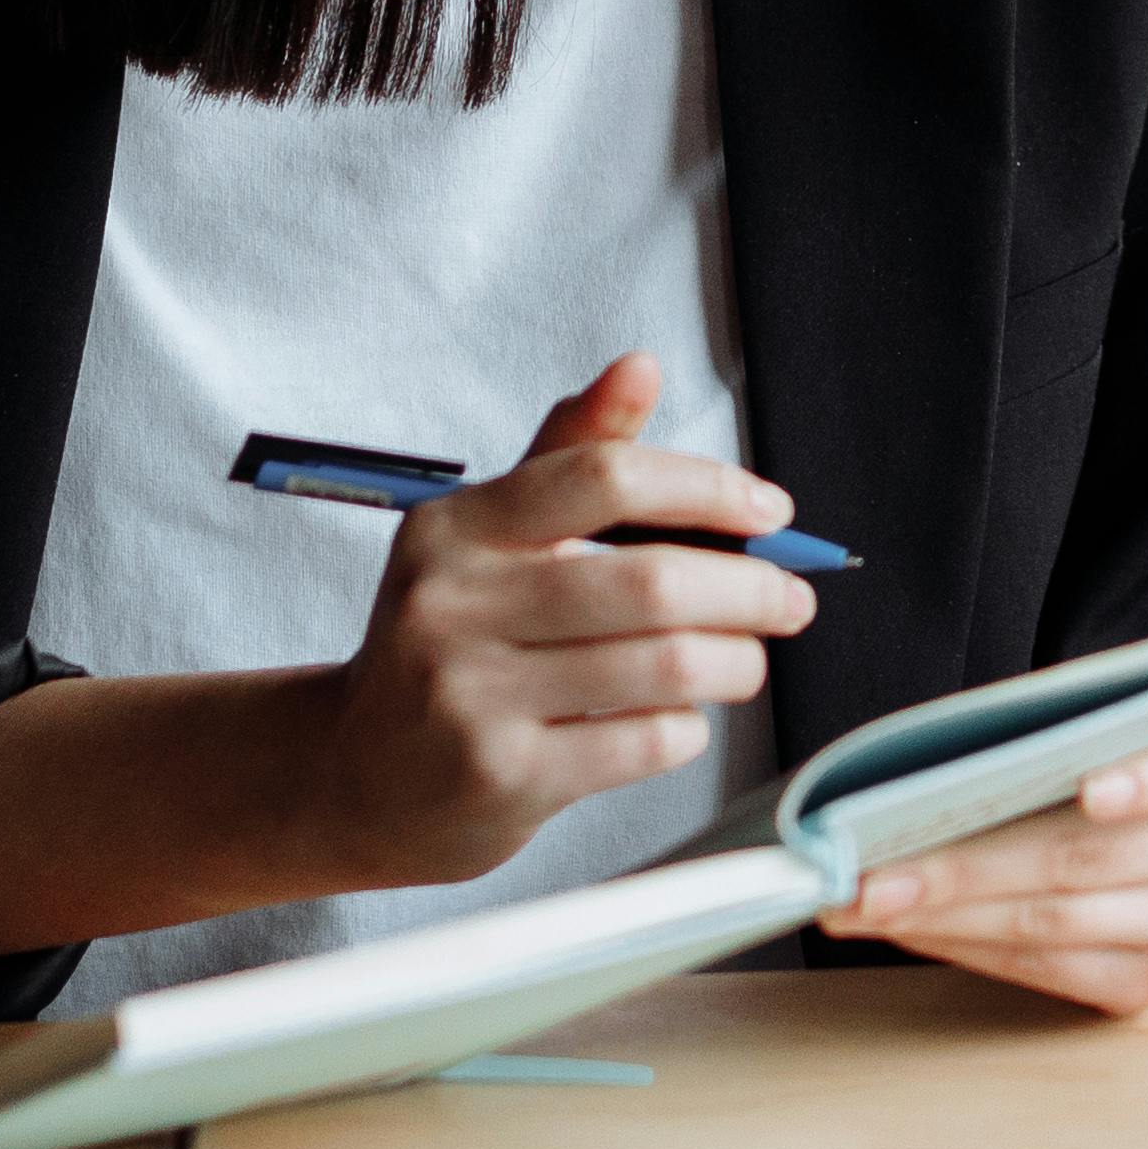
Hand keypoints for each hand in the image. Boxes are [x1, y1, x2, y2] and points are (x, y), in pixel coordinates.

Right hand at [307, 355, 816, 889]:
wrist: (356, 778)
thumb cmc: (447, 643)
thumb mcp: (486, 541)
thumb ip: (570, 456)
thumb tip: (638, 368)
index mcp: (454, 528)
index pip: (603, 478)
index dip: (707, 487)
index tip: (770, 513)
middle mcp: (452, 606)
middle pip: (651, 582)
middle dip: (751, 590)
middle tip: (791, 600)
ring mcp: (472, 698)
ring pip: (663, 666)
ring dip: (736, 662)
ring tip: (746, 659)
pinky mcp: (503, 780)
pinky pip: (644, 742)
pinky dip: (688, 726)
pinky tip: (679, 717)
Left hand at [823, 716, 1147, 1012]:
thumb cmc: (1116, 755)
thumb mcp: (1108, 719)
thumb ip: (1051, 732)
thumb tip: (918, 771)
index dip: (1143, 780)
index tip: (1085, 789)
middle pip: (1084, 859)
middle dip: (961, 866)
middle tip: (863, 873)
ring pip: (1055, 924)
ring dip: (945, 916)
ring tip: (862, 905)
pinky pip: (1052, 973)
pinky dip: (970, 948)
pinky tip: (912, 929)